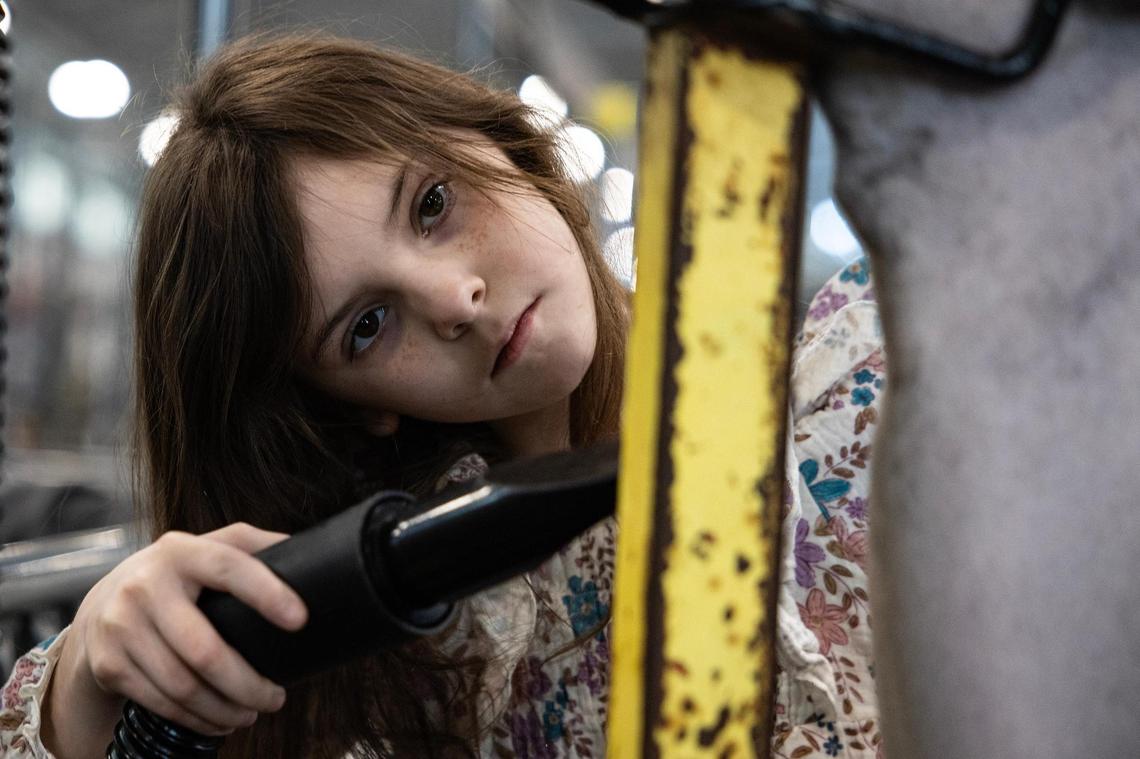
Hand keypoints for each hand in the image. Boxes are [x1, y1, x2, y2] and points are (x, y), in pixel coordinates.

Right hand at [43, 522, 307, 755]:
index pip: (229, 566)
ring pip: (183, 686)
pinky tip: (218, 720)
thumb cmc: (175, 576)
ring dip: (225, 709)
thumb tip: (306, 549)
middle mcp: (145, 585)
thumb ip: (250, 544)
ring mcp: (122, 626)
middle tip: (277, 698)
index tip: (300, 620)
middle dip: (248, 684)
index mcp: (181, 551)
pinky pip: (161, 702)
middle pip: (205, 650)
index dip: (266, 593)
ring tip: (251, 713)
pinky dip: (196, 719)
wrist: (102, 603)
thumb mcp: (206, 548)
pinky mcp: (109, 664)